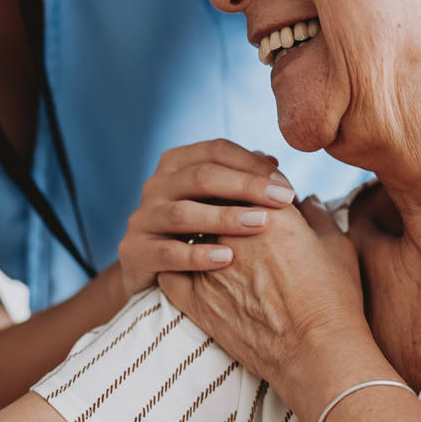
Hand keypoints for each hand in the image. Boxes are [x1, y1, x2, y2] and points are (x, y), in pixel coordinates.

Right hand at [117, 139, 299, 299]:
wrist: (151, 271)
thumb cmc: (196, 230)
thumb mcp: (216, 201)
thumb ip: (241, 180)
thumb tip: (273, 163)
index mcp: (176, 163)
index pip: (216, 150)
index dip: (252, 164)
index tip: (285, 185)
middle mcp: (156, 184)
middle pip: (202, 176)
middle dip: (246, 186)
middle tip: (283, 200)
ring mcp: (142, 217)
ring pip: (183, 213)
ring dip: (225, 217)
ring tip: (260, 224)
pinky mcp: (134, 251)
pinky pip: (167, 252)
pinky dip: (198, 255)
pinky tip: (228, 259)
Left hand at [158, 197, 366, 385]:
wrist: (317, 355)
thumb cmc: (335, 302)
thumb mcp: (337, 247)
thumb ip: (317, 216)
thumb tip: (308, 200)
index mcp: (271, 212)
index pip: (251, 180)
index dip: (255, 182)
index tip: (258, 191)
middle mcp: (234, 232)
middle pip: (215, 199)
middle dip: (222, 200)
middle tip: (229, 210)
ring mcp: (209, 265)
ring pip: (190, 231)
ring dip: (198, 229)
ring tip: (207, 238)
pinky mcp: (194, 298)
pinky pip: (170, 271)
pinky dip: (176, 264)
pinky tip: (183, 265)